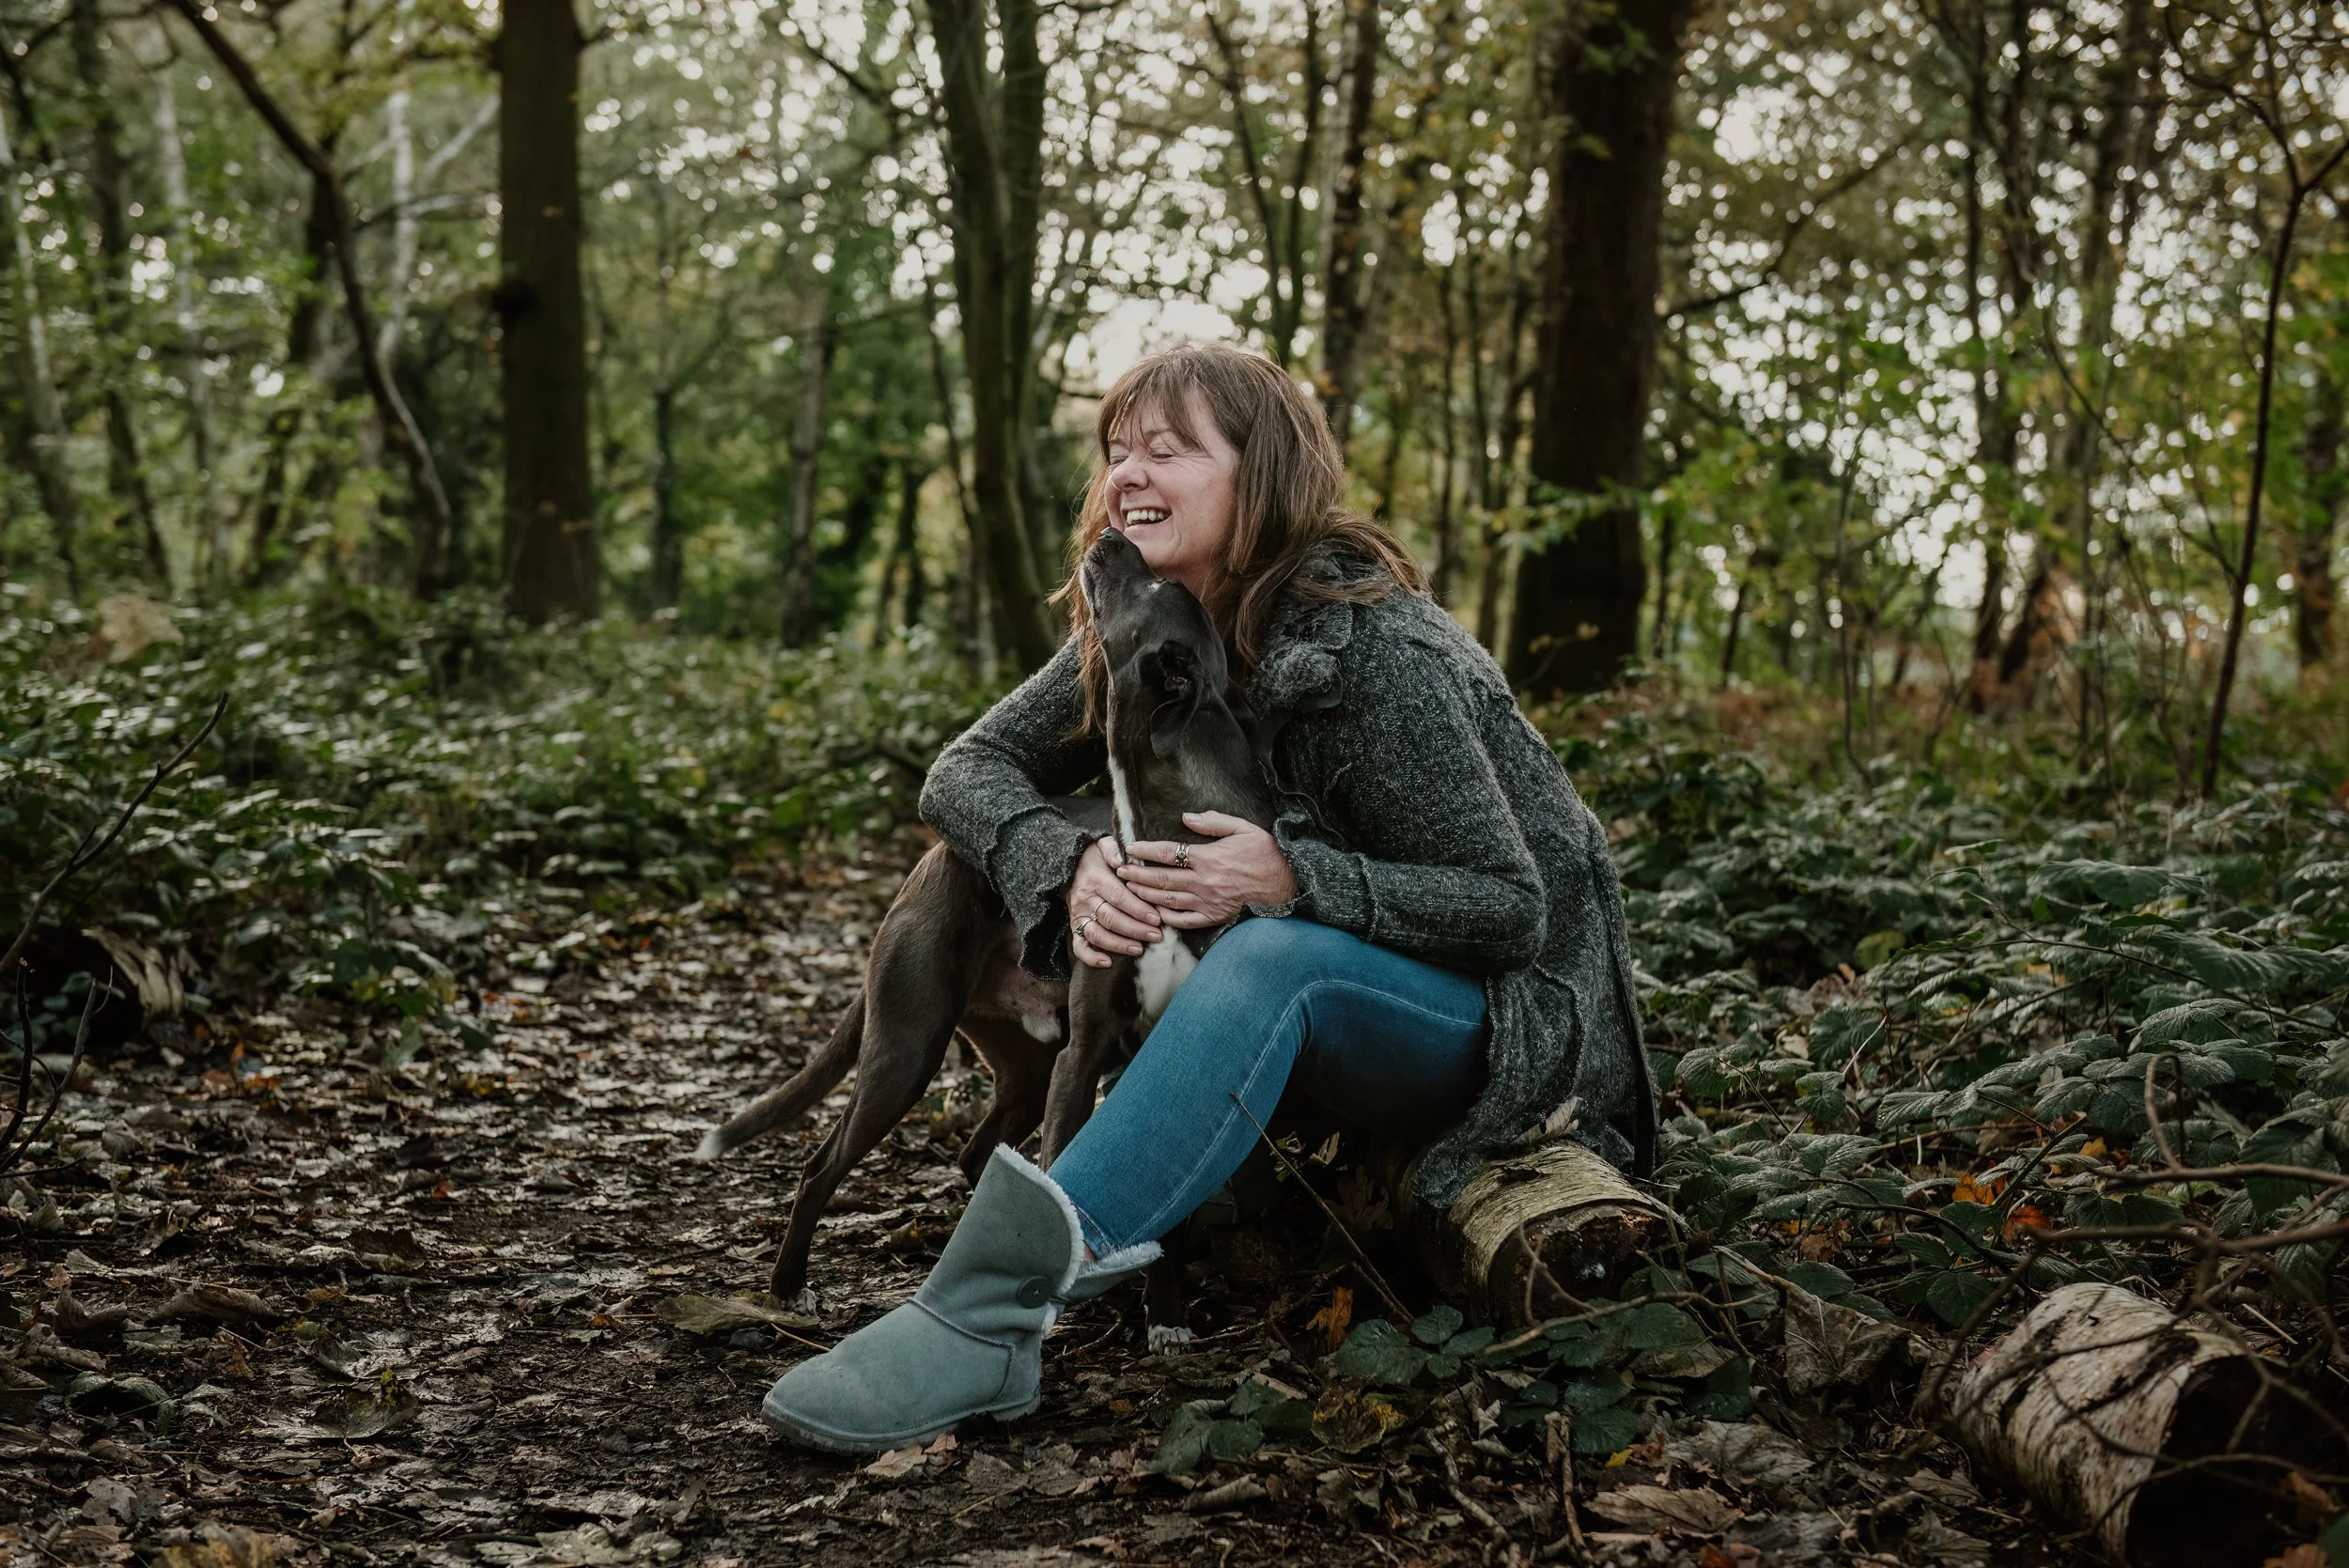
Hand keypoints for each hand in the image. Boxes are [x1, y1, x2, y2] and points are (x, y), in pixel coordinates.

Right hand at [1068, 837, 1161, 967]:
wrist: (1068, 866)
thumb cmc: (1094, 858)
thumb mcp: (1103, 845)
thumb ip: (1114, 849)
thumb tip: (1122, 859)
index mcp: (1095, 879)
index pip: (1118, 896)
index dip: (1138, 909)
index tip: (1156, 918)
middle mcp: (1085, 899)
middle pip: (1111, 918)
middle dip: (1135, 929)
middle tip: (1156, 936)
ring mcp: (1078, 915)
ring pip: (1097, 934)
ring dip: (1119, 944)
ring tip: (1139, 949)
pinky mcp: (1074, 927)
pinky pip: (1079, 946)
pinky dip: (1091, 957)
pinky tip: (1107, 962)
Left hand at [1118, 812, 1297, 928]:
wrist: (1287, 883)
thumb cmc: (1265, 853)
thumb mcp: (1243, 828)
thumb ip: (1213, 822)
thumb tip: (1186, 817)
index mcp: (1208, 858)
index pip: (1168, 852)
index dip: (1147, 850)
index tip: (1131, 848)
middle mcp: (1204, 881)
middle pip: (1161, 878)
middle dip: (1137, 874)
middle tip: (1120, 871)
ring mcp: (1207, 902)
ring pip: (1168, 899)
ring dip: (1146, 894)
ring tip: (1129, 889)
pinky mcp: (1214, 917)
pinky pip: (1185, 920)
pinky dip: (1167, 917)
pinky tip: (1155, 911)